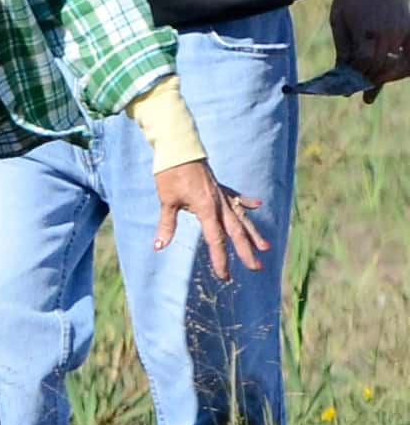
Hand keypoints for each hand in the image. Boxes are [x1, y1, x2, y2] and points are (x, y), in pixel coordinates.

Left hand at [154, 159, 272, 279]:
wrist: (179, 149)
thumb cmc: (170, 175)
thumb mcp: (166, 201)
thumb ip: (167, 225)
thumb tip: (159, 247)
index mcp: (206, 209)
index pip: (215, 239)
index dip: (221, 259)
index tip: (225, 275)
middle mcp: (219, 204)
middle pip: (235, 232)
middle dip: (246, 251)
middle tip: (256, 267)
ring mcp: (222, 195)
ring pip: (241, 218)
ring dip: (253, 233)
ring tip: (266, 247)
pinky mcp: (220, 187)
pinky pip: (236, 198)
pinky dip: (246, 202)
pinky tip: (258, 206)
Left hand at [333, 0, 409, 91]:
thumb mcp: (339, 20)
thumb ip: (343, 47)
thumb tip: (343, 71)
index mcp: (367, 30)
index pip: (364, 63)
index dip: (356, 75)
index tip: (346, 84)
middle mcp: (389, 32)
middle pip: (383, 66)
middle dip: (370, 79)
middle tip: (359, 90)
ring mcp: (403, 30)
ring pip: (401, 64)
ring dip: (388, 77)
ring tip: (374, 86)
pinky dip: (405, 67)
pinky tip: (394, 74)